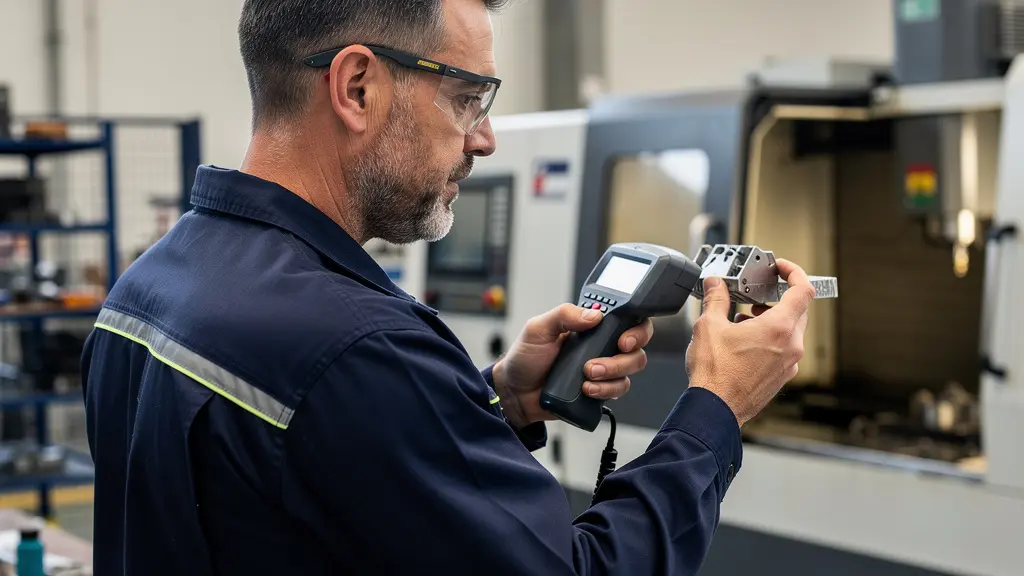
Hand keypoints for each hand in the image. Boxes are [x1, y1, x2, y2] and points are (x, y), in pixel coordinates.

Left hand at [492, 304, 654, 428]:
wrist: (515, 392)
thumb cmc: (525, 357)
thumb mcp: (538, 328)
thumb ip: (564, 315)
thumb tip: (594, 315)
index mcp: (591, 327)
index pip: (626, 320)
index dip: (636, 329)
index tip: (624, 339)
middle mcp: (601, 346)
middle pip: (636, 348)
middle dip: (624, 357)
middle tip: (597, 362)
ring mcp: (602, 369)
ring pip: (629, 371)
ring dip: (612, 375)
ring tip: (587, 376)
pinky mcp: (600, 390)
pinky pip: (617, 391)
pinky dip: (606, 391)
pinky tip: (586, 390)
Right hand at [686, 258, 815, 426]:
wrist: (715, 408)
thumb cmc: (715, 373)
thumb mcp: (709, 326)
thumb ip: (716, 299)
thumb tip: (714, 285)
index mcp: (779, 328)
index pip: (803, 290)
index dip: (795, 273)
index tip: (782, 269)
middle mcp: (791, 346)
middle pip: (798, 310)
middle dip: (777, 299)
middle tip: (756, 296)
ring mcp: (789, 364)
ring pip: (790, 331)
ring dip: (771, 320)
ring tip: (744, 321)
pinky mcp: (781, 377)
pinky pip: (784, 350)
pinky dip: (770, 340)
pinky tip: (745, 343)